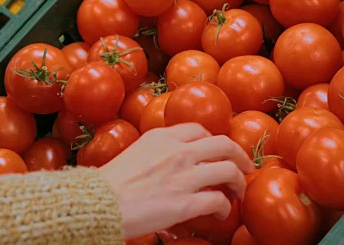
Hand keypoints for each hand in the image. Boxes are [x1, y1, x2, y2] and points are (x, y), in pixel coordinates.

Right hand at [99, 123, 253, 239]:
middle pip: (224, 144)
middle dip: (239, 155)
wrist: (99, 202)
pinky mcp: (186, 203)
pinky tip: (218, 214)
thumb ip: (156, 152)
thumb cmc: (109, 182)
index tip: (218, 151)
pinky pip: (218, 201)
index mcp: (162, 136)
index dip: (214, 140)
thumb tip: (168, 163)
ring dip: (238, 182)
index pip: (199, 130)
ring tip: (237, 191)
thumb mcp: (134, 153)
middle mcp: (178, 152)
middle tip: (244, 166)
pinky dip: (223, 208)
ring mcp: (184, 176)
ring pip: (229, 170)